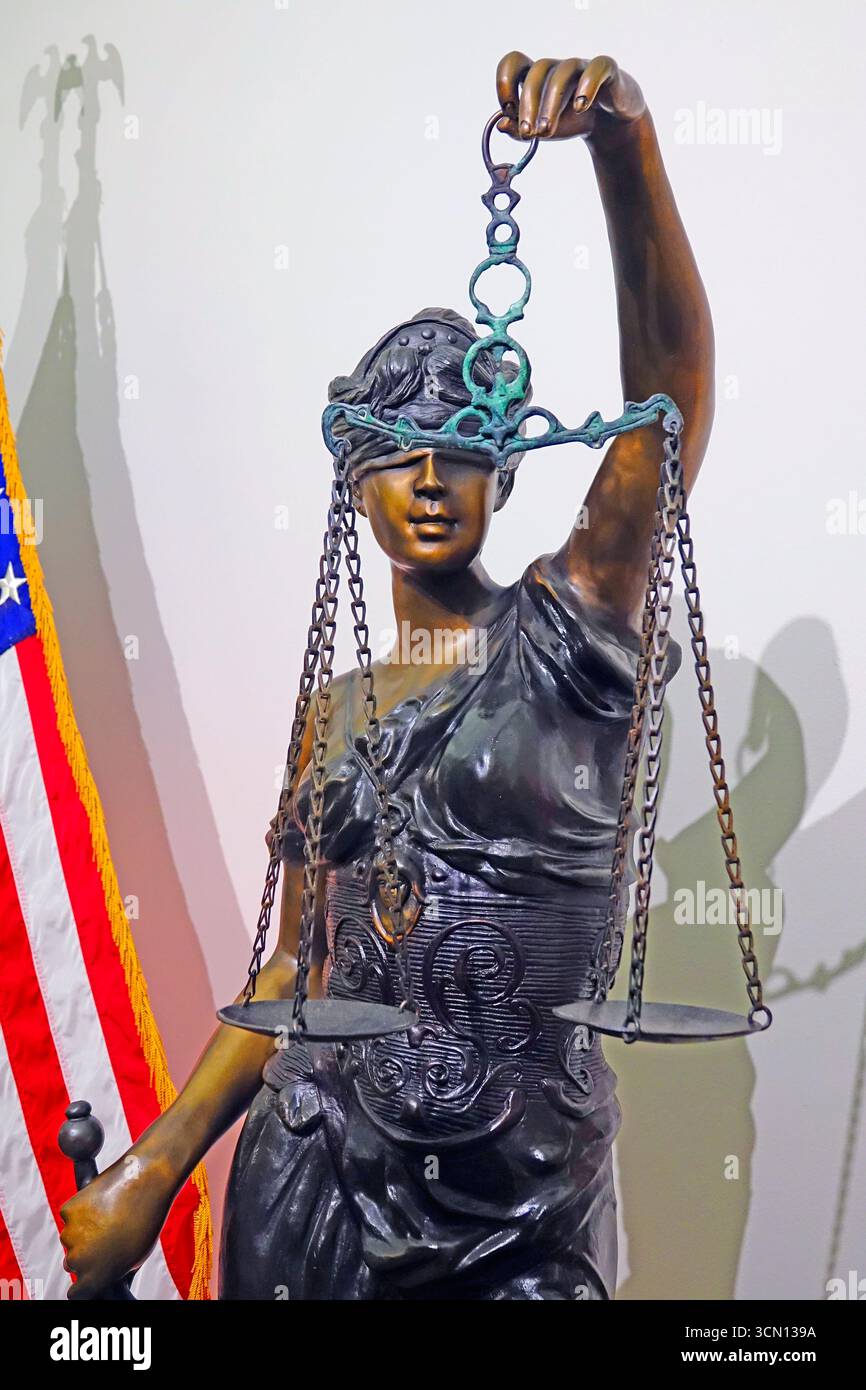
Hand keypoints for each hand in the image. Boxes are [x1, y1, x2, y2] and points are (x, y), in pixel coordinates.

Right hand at [59, 1147, 175, 1299]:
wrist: (146, 1181)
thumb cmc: (147, 1220)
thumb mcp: (135, 1257)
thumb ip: (114, 1273)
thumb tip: (104, 1280)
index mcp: (95, 1278)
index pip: (77, 1294)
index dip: (85, 1285)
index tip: (91, 1276)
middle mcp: (78, 1261)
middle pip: (73, 1264)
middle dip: (85, 1255)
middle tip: (106, 1237)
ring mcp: (70, 1234)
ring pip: (70, 1239)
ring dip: (82, 1232)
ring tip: (108, 1216)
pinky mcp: (68, 1210)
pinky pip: (70, 1216)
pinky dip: (81, 1212)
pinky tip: (100, 1203)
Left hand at [495, 52, 644, 143]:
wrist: (609, 125)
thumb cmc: (572, 121)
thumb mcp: (544, 130)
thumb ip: (521, 130)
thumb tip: (501, 125)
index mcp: (537, 77)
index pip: (514, 63)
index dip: (505, 80)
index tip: (506, 107)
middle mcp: (556, 67)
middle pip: (536, 72)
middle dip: (528, 104)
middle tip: (529, 133)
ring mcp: (580, 66)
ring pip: (561, 75)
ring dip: (550, 104)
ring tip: (547, 131)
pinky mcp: (604, 69)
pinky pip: (595, 69)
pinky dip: (586, 87)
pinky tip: (580, 108)